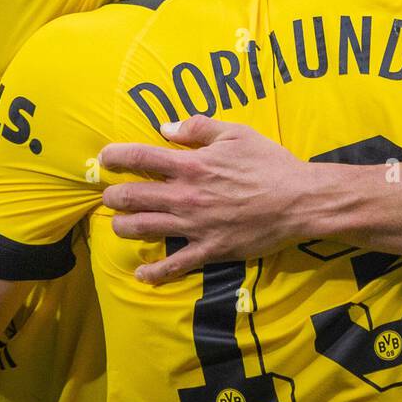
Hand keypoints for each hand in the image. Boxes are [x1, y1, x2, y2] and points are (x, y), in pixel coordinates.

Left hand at [99, 117, 314, 282]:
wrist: (298, 201)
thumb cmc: (268, 162)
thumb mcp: (236, 132)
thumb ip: (198, 127)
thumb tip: (165, 128)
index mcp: (191, 164)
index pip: (139, 157)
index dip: (115, 157)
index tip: (103, 159)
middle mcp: (185, 196)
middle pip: (132, 197)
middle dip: (113, 196)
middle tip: (110, 195)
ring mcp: (194, 226)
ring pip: (143, 229)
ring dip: (123, 227)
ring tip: (118, 224)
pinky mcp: (209, 250)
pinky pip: (174, 265)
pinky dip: (154, 272)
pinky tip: (142, 274)